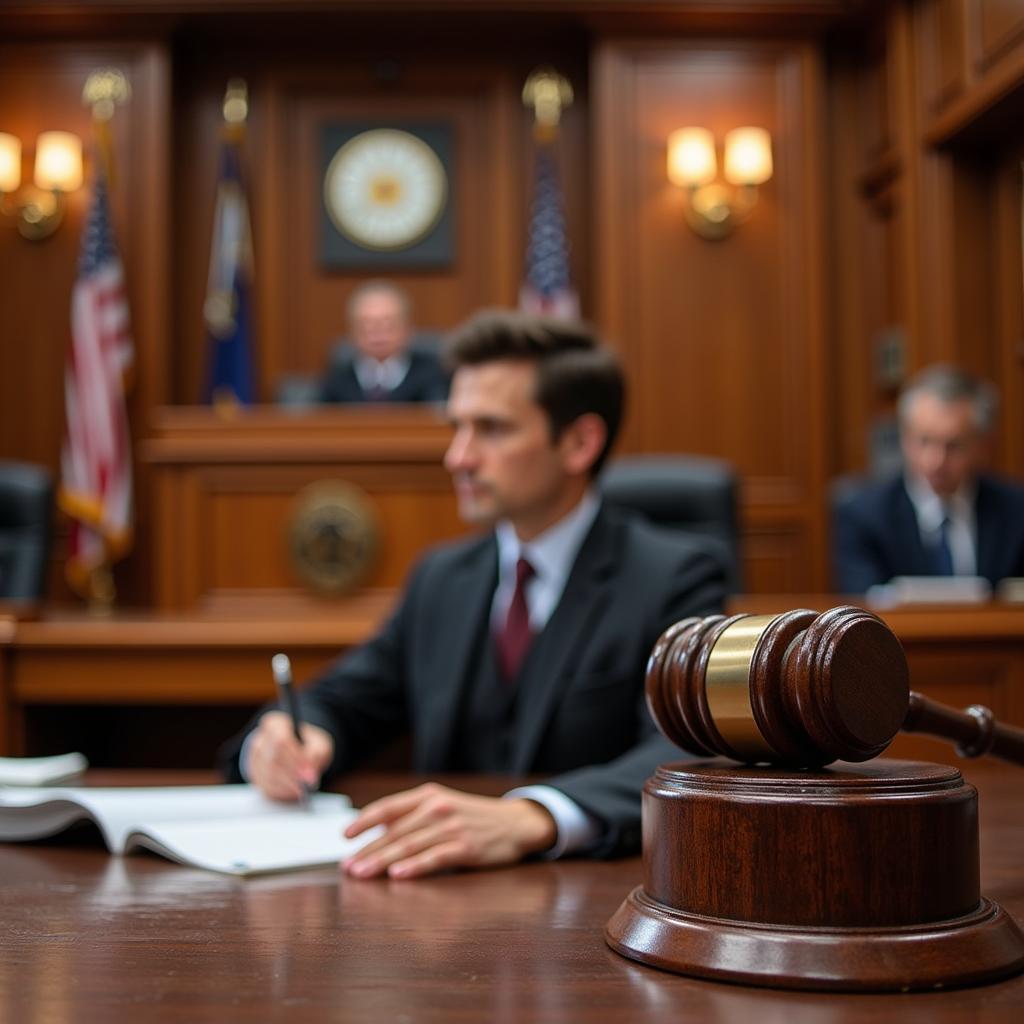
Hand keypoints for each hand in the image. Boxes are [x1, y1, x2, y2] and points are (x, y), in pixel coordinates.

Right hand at [246, 711, 333, 801]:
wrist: (297, 752)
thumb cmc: (308, 745)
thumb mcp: (319, 743)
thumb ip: (317, 754)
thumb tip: (310, 774)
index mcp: (275, 723)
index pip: (281, 739)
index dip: (295, 756)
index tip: (310, 769)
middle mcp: (261, 739)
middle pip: (274, 759)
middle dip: (293, 773)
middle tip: (309, 783)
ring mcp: (254, 759)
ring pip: (269, 774)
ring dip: (289, 784)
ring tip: (304, 788)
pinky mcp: (255, 777)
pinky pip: (266, 787)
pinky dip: (283, 791)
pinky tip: (295, 791)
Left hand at [342, 783, 556, 879]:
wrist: (515, 822)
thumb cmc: (473, 817)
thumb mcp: (442, 805)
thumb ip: (413, 816)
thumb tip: (377, 831)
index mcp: (428, 795)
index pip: (388, 807)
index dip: (364, 821)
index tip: (345, 836)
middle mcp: (437, 807)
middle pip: (395, 831)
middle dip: (367, 850)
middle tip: (348, 866)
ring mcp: (452, 827)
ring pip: (409, 845)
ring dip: (382, 861)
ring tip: (362, 874)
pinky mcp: (465, 847)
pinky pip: (434, 858)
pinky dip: (414, 867)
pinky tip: (397, 875)